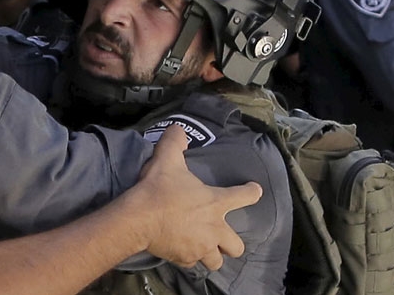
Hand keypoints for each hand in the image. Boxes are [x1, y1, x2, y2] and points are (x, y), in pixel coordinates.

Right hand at [134, 125, 262, 270]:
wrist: (139, 219)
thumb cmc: (158, 189)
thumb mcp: (166, 159)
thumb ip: (174, 142)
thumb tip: (178, 129)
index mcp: (216, 203)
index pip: (245, 196)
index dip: (251, 192)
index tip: (254, 190)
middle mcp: (214, 229)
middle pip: (237, 246)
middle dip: (231, 243)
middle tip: (220, 235)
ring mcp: (201, 247)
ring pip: (217, 261)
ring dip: (212, 255)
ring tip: (203, 248)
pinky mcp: (185, 259)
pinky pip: (193, 264)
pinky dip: (189, 258)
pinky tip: (181, 250)